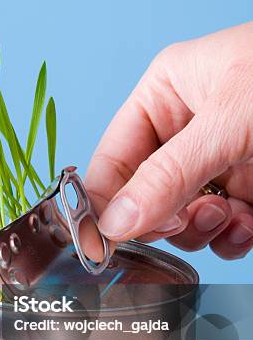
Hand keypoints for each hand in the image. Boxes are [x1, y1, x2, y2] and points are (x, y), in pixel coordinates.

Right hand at [86, 22, 252, 258]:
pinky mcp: (251, 186)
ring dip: (200, 228)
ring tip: (228, 215)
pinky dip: (232, 236)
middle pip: (145, 194)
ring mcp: (220, 160)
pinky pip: (223, 226)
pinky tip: (249, 226)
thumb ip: (169, 174)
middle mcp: (187, 129)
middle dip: (162, 216)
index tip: (101, 244)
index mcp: (166, 94)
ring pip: (182, 216)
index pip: (114, 158)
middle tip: (180, 219)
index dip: (105, 201)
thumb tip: (114, 223)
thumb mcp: (228, 119)